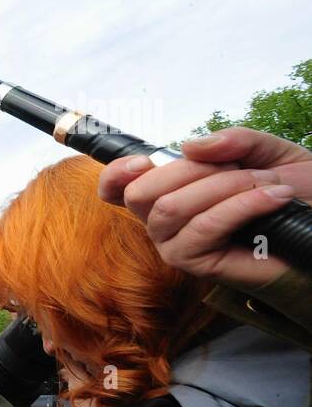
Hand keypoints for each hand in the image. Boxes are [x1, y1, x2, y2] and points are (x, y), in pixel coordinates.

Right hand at [98, 127, 311, 288]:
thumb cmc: (291, 193)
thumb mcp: (265, 152)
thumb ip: (232, 141)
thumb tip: (188, 146)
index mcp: (169, 194)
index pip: (117, 190)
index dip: (116, 174)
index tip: (143, 161)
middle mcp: (163, 223)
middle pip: (141, 194)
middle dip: (191, 171)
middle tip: (241, 168)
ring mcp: (177, 246)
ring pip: (171, 209)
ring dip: (225, 187)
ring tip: (269, 183)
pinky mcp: (198, 265)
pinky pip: (204, 227)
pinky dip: (242, 205)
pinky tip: (274, 198)